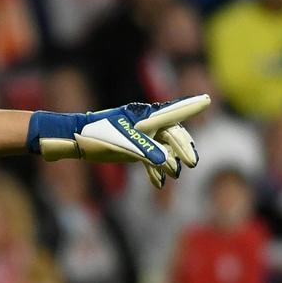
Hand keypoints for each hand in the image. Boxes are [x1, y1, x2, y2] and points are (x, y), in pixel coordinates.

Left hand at [28, 94, 206, 187]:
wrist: (74, 139)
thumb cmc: (98, 136)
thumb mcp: (124, 144)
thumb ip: (148, 151)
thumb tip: (168, 163)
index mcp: (145, 116)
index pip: (173, 111)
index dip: (191, 106)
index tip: (207, 100)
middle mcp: (145, 123)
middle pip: (171, 133)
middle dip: (183, 147)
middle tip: (191, 162)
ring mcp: (138, 135)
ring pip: (162, 146)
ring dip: (170, 160)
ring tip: (176, 175)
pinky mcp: (130, 146)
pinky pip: (148, 157)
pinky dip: (153, 169)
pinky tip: (158, 183)